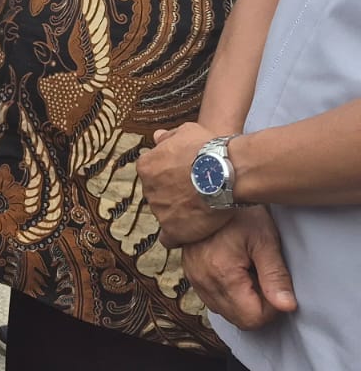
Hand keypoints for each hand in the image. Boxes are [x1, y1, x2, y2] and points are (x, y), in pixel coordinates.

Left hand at [139, 121, 227, 244]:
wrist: (224, 171)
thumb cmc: (207, 148)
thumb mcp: (186, 131)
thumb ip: (169, 137)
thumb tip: (157, 137)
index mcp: (147, 166)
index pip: (153, 176)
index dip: (170, 178)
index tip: (185, 180)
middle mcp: (148, 189)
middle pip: (159, 195)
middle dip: (173, 196)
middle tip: (196, 195)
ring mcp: (159, 210)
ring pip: (166, 215)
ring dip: (180, 214)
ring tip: (202, 211)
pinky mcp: (173, 229)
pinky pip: (169, 238)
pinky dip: (179, 236)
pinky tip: (191, 233)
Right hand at [181, 206, 296, 330]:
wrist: (208, 190)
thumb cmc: (239, 212)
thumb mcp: (265, 241)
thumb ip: (276, 277)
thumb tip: (287, 307)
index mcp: (222, 275)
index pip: (252, 319)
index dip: (270, 309)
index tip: (275, 287)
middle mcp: (203, 281)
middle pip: (237, 319)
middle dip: (256, 306)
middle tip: (264, 278)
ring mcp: (193, 277)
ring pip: (223, 311)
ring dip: (241, 300)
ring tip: (249, 271)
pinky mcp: (190, 272)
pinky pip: (211, 298)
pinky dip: (226, 292)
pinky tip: (234, 270)